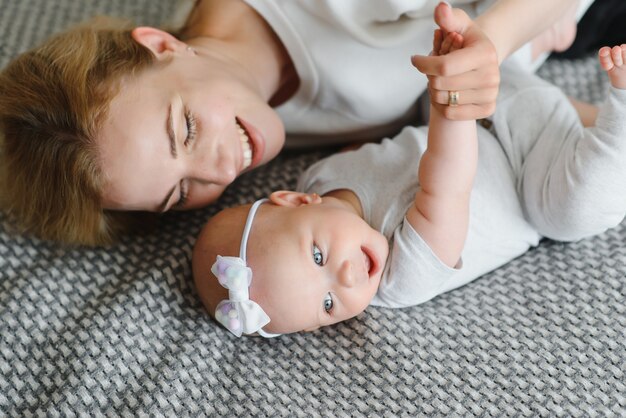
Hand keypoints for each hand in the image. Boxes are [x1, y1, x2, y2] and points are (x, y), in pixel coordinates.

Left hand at [411, 2, 499, 119]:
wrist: (483, 59)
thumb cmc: (466, 40)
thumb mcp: (458, 25)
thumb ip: (448, 18)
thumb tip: (441, 9)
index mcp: (485, 54)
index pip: (443, 66)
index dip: (423, 64)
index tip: (414, 59)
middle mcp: (491, 76)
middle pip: (440, 85)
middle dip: (429, 77)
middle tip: (431, 70)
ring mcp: (491, 94)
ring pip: (444, 100)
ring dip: (434, 91)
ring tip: (440, 80)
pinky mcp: (487, 109)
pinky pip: (451, 113)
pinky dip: (442, 105)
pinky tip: (446, 93)